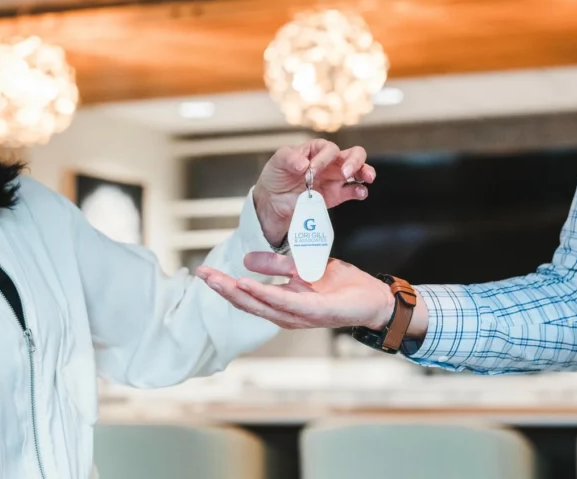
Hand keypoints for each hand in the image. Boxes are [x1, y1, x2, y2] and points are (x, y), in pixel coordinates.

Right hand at [197, 252, 406, 331]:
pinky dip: (265, 294)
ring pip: (262, 304)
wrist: (374, 298)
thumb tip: (246, 260)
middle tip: (202, 274)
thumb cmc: (342, 286)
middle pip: (248, 302)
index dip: (224, 284)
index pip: (248, 294)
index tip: (204, 271)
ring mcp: (300, 316)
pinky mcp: (315, 312)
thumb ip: (277, 265)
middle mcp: (287, 314)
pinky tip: (248, 285)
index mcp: (284, 303)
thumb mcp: (304, 267)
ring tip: (218, 280)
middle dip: (223, 288)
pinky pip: (285, 302)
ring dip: (238, 292)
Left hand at [253, 139, 374, 245]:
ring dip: (365, 172)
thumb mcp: (277, 162)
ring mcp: (335, 179)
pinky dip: (360, 191)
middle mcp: (329, 162)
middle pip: (353, 154)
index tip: (311, 170)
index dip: (323, 158)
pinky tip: (359, 193)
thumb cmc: (277, 176)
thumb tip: (303, 164)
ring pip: (359, 170)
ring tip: (366, 178)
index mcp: (316, 150)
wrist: (274, 201)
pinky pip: (354, 191)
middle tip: (346, 172)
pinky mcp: (336, 195)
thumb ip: (289, 158)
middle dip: (354, 161)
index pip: (329, 148)